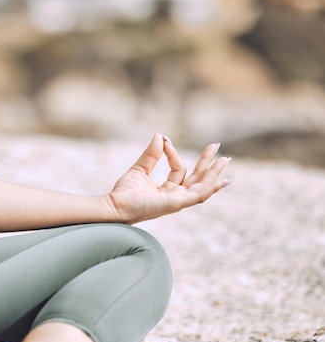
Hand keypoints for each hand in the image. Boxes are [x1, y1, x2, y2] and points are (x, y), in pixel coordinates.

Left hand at [107, 132, 230, 223]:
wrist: (116, 205)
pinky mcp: (177, 204)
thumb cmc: (124, 193)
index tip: (165, 141)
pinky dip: (212, 189)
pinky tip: (224, 181)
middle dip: (207, 163)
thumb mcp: (140, 168)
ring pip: (202, 186)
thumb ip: (152, 154)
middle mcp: (175, 196)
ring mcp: (178, 201)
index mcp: (167, 190)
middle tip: (216, 145)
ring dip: (214, 173)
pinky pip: (199, 196)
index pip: (179, 169)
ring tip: (225, 159)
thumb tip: (160, 135)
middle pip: (197, 179)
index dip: (173, 154)